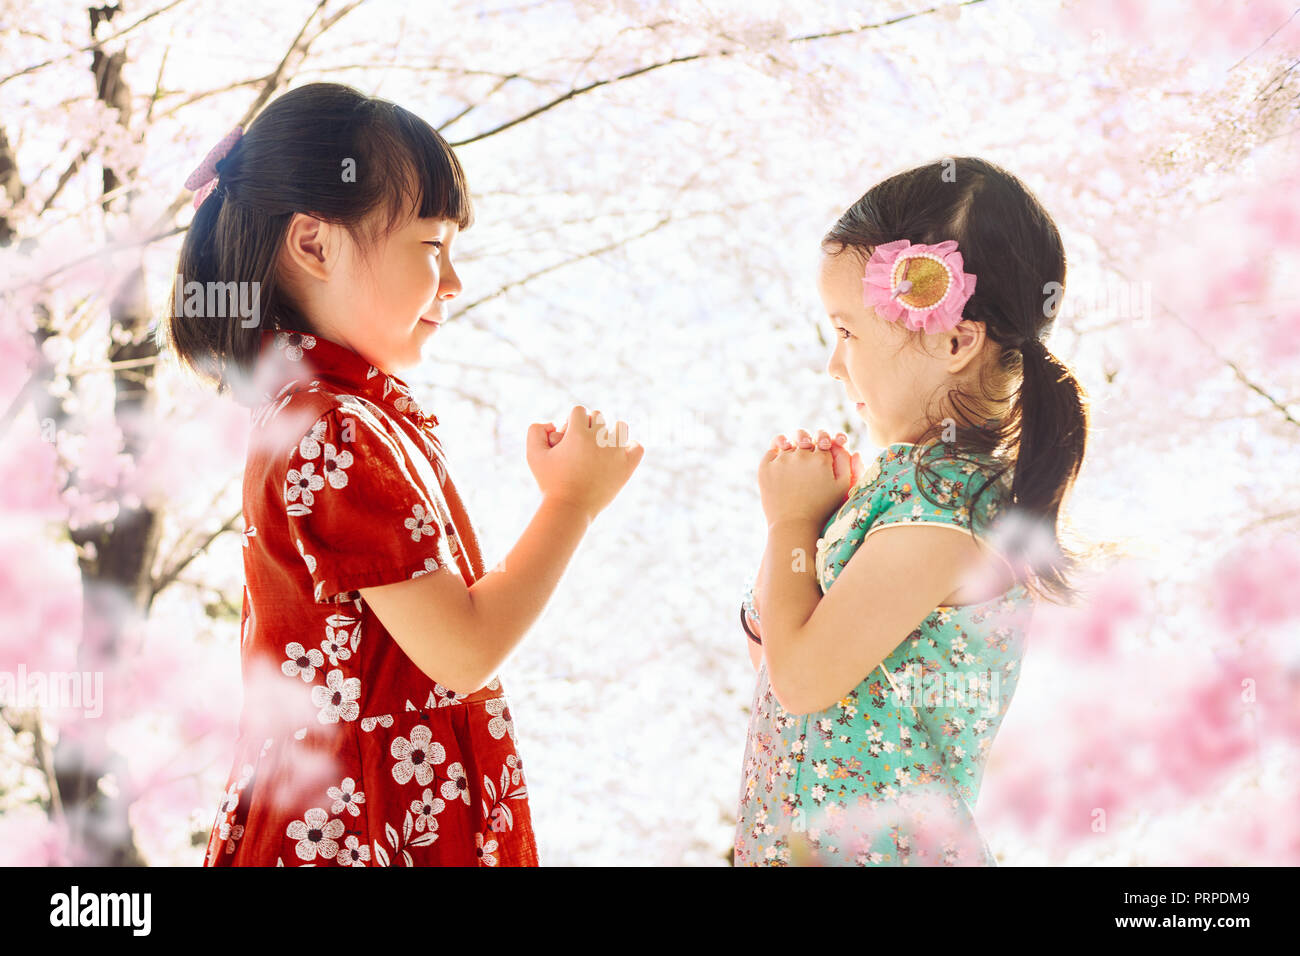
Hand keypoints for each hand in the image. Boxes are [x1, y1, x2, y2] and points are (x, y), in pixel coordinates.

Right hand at [527, 405, 643, 520]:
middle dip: (588, 427)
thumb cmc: (550, 483)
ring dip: (611, 433)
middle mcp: (599, 440)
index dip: (571, 422)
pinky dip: (631, 447)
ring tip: (601, 448)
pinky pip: (638, 447)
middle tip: (581, 446)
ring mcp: (616, 453)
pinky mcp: (627, 467)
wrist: (569, 510)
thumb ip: (535, 431)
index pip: (579, 410)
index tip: (567, 438)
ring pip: (621, 427)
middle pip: (599, 416)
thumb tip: (552, 422)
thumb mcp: (533, 456)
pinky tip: (618, 455)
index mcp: (578, 434)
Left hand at [758, 428, 857, 527]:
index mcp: (821, 458)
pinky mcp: (765, 467)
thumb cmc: (822, 508)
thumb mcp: (842, 487)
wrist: (794, 526)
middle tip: (806, 462)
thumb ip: (844, 461)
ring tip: (793, 469)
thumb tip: (837, 441)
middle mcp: (800, 455)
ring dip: (790, 451)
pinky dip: (775, 456)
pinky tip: (781, 470)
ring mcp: (781, 460)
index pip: (822, 440)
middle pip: (804, 440)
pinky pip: (771, 452)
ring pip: (787, 444)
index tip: (821, 456)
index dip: (822, 446)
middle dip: (806, 446)